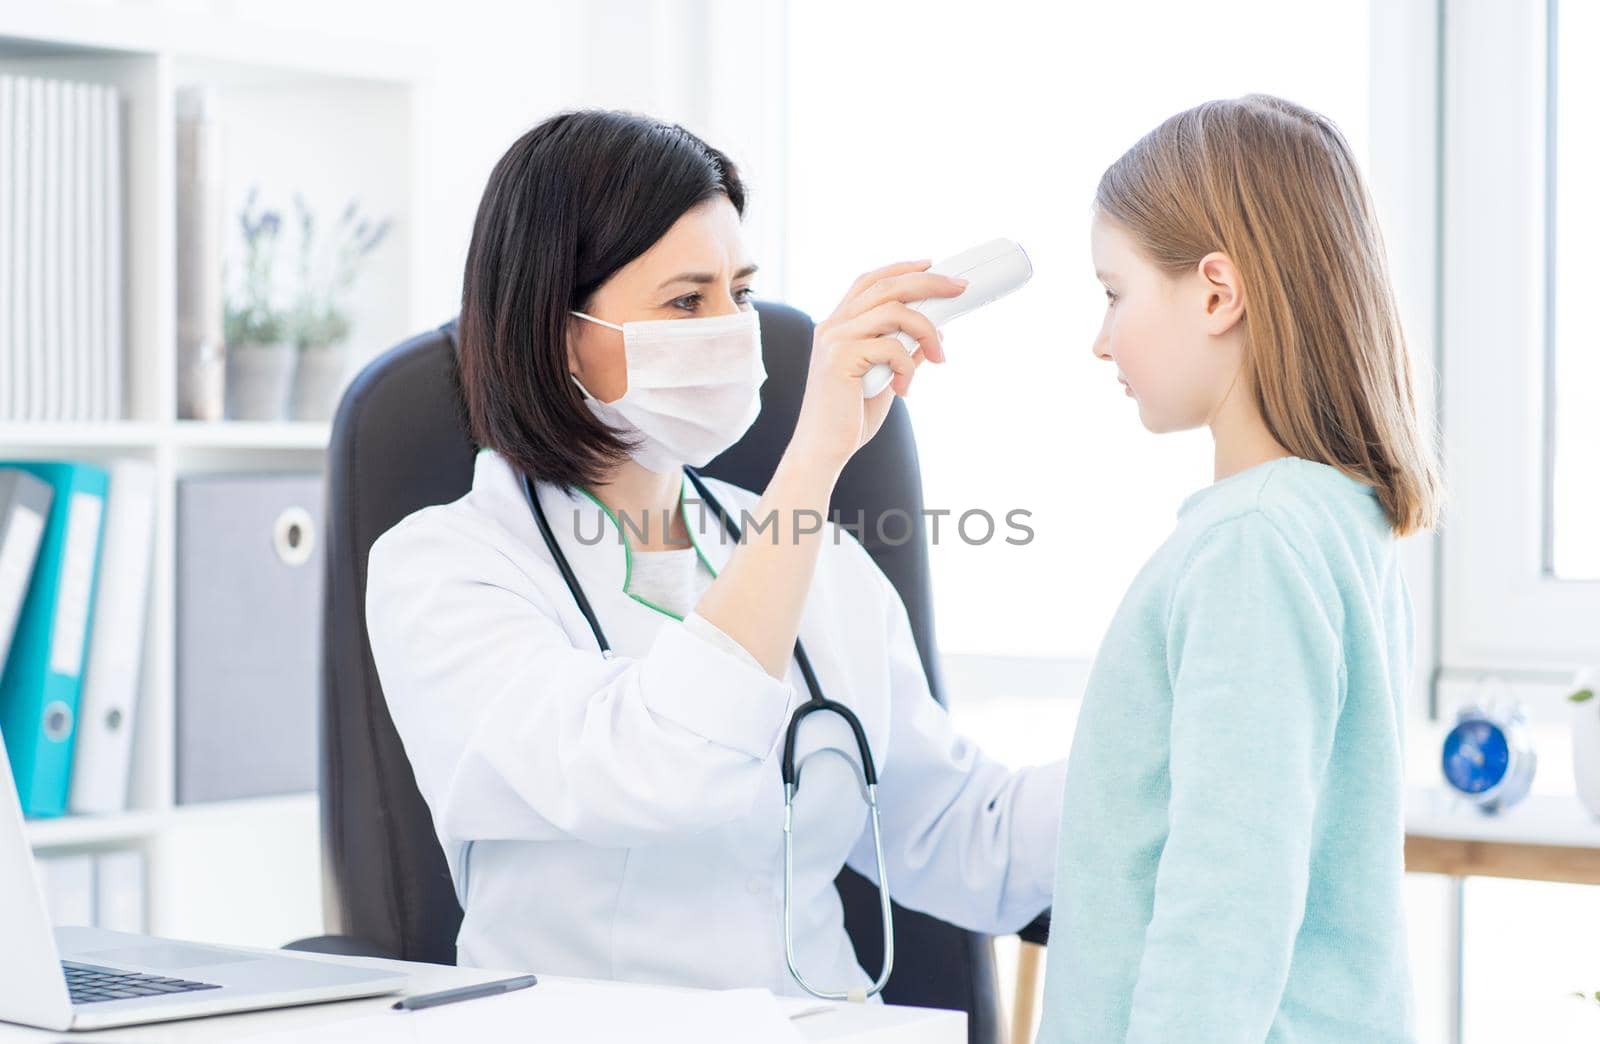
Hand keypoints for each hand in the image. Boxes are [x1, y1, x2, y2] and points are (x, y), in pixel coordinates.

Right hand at [787, 260, 966, 475]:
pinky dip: (908, 366)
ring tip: (939, 356)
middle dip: (929, 282)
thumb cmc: (850, 418)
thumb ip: (903, 353)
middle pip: (886, 286)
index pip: (870, 282)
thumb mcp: (885, 379)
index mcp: (838, 327)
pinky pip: (891, 346)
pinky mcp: (840, 357)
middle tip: (959, 288)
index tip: (932, 266)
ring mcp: (834, 339)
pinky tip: (905, 389)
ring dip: (927, 330)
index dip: (901, 268)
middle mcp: (833, 326)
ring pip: (894, 310)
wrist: (823, 449)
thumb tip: (934, 334)